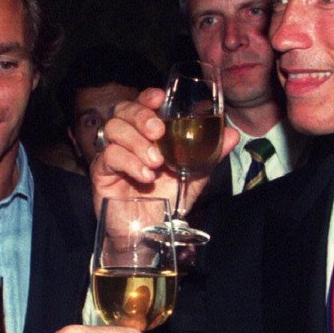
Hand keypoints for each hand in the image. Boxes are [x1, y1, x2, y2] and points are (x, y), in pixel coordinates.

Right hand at [90, 88, 238, 214]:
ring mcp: (111, 154)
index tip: (159, 99)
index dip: (147, 97)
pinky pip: (108, 155)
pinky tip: (146, 176)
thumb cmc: (165, 202)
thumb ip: (209, 155)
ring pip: (113, 128)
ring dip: (136, 142)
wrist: (147, 235)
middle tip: (158, 131)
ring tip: (156, 162)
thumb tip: (232, 134)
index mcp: (146, 135)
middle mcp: (126, 140)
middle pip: (122, 110)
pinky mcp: (101, 173)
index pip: (141, 104)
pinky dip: (129, 162)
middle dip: (140, 115)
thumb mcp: (192, 177)